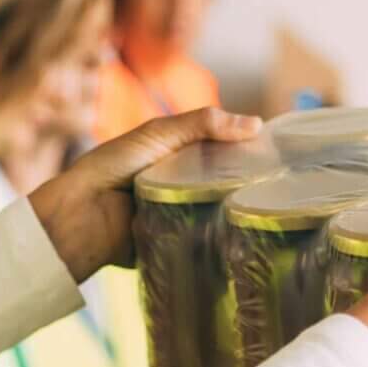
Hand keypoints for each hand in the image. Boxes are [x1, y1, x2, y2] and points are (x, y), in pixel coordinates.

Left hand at [29, 106, 264, 281]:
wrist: (82, 215)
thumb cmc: (113, 165)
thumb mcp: (160, 133)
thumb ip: (204, 124)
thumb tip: (257, 124)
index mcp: (179, 155)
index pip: (223, 151)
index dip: (249, 153)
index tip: (283, 158)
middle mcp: (181, 183)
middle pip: (225, 183)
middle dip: (248, 187)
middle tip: (286, 191)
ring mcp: (178, 213)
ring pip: (216, 213)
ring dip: (234, 214)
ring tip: (270, 215)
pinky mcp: (174, 243)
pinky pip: (201, 241)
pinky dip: (216, 240)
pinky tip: (242, 239)